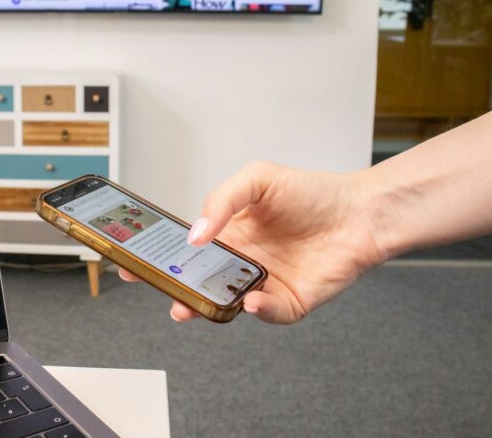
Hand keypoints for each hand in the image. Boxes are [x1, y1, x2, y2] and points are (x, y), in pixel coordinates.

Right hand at [120, 162, 387, 323]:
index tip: (131, 260)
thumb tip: (194, 233)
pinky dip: (256, 310)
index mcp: (227, 233)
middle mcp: (241, 260)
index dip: (158, 255)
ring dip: (206, 306)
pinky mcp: (289, 301)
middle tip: (155, 288)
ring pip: (225, 302)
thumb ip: (221, 200)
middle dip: (172, 288)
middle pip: (197, 280)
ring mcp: (263, 282)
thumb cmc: (311, 192)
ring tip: (190, 305)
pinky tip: (251, 298)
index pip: (184, 248)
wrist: (360, 211)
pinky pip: (266, 312)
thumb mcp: (257, 179)